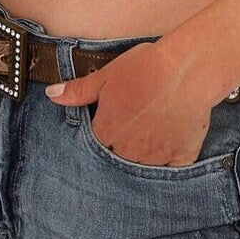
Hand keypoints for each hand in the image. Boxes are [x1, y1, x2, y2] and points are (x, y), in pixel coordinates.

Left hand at [45, 40, 214, 166]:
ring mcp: (155, 157)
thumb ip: (78, 91)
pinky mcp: (181, 157)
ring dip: (145, 155)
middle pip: (120, 158)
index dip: (105, 132)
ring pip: (144, 165)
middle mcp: (128, 152)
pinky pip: (172, 170)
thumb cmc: (146, 68)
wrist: (187, 70)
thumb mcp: (106, 75)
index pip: (97, 145)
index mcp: (107, 133)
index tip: (114, 120)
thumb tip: (52, 94)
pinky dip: (171, 161)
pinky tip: (172, 143)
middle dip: (123, 145)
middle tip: (136, 123)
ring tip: (153, 131)